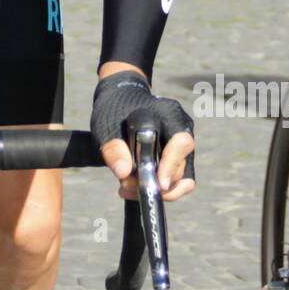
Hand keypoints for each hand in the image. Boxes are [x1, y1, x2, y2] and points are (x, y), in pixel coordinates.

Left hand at [90, 70, 194, 202]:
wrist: (120, 100)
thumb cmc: (114, 108)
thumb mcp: (106, 125)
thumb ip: (113, 148)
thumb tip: (124, 173)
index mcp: (170, 115)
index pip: (181, 143)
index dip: (172, 165)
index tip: (159, 184)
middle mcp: (182, 131)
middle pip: (181, 166)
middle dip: (156, 182)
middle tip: (125, 187)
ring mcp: (181, 146)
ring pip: (180, 178)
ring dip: (155, 189)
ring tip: (125, 188)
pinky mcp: (176, 159)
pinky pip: (174, 181)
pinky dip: (156, 188)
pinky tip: (132, 188)